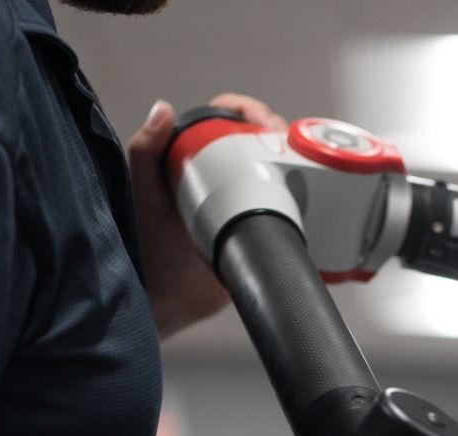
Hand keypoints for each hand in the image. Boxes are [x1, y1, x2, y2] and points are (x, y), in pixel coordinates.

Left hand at [125, 94, 286, 339]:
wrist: (176, 303)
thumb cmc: (152, 255)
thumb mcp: (146, 198)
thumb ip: (146, 153)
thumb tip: (161, 110)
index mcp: (192, 159)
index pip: (224, 117)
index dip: (247, 110)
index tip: (261, 122)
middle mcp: (220, 174)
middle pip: (258, 139)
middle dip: (279, 134)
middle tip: (286, 146)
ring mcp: (243, 200)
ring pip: (277, 167)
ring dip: (295, 159)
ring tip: (303, 165)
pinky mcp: (261, 224)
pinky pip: (286, 202)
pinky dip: (302, 194)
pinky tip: (312, 192)